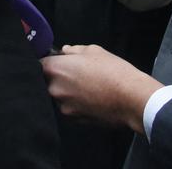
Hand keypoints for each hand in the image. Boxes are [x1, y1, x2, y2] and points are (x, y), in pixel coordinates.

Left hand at [41, 44, 161, 133]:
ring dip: (67, 92)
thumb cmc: (114, 72)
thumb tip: (65, 51)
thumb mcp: (94, 51)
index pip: (38, 63)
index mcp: (55, 69)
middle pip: (46, 81)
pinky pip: (69, 109)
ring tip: (87, 88)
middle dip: (57, 78)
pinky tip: (91, 99)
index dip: (46, 62)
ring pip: (59, 96)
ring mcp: (63, 106)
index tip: (54, 63)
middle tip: (75, 76)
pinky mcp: (74, 120)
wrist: (132, 99)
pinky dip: (76, 104)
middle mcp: (54, 89)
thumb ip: (74, 50)